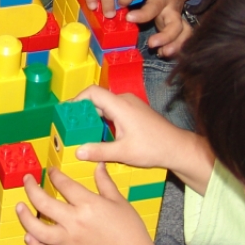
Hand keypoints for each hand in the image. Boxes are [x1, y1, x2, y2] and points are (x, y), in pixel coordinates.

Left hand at [17, 166, 188, 244]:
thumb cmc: (130, 230)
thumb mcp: (119, 201)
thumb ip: (105, 182)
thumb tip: (98, 164)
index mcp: (88, 205)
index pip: (64, 185)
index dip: (54, 175)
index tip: (50, 171)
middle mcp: (75, 222)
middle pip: (44, 204)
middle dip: (31, 189)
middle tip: (27, 180)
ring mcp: (69, 240)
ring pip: (38, 230)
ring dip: (25, 218)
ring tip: (19, 207)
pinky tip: (29, 237)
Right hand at [74, 86, 214, 194]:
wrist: (177, 148)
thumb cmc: (154, 148)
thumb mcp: (123, 153)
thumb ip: (99, 151)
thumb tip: (77, 151)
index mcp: (121, 106)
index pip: (93, 92)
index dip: (77, 99)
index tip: (67, 112)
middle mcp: (125, 100)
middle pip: (97, 98)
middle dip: (82, 111)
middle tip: (70, 124)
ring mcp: (131, 104)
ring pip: (105, 105)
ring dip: (93, 116)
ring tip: (82, 130)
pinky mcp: (134, 111)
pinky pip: (113, 109)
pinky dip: (103, 118)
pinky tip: (99, 133)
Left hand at [126, 0, 200, 57]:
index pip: (154, 5)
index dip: (143, 14)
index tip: (129, 18)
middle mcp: (171, 8)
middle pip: (175, 24)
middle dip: (166, 36)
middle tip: (151, 43)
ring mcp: (176, 18)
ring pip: (182, 32)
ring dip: (174, 44)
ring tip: (163, 53)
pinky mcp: (177, 24)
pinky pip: (183, 36)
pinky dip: (176, 46)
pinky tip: (164, 53)